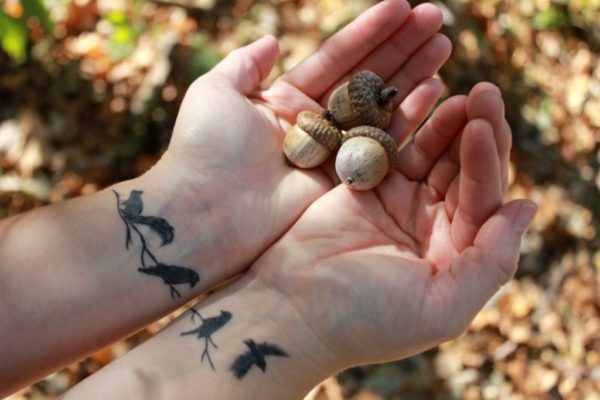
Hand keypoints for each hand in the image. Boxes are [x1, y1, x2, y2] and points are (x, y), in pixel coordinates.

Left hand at [153, 0, 450, 281]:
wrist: (206, 212)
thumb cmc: (206, 149)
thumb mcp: (215, 93)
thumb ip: (244, 64)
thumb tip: (271, 39)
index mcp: (285, 100)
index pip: (336, 58)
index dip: (369, 32)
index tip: (403, 6)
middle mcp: (314, 124)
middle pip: (365, 77)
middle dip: (401, 47)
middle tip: (437, 19)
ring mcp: (332, 153)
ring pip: (379, 106)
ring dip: (413, 75)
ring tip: (443, 45)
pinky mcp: (344, 180)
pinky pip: (382, 142)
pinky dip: (408, 116)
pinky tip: (435, 89)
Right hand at [249, 84, 536, 367]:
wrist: (290, 309)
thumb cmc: (363, 319)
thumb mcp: (441, 308)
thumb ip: (491, 263)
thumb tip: (527, 207)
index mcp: (453, 256)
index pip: (483, 200)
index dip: (487, 162)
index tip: (484, 126)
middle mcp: (431, 227)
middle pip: (464, 172)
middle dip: (478, 133)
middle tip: (486, 93)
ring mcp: (397, 204)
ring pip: (432, 155)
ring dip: (448, 124)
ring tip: (463, 94)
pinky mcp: (364, 187)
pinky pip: (392, 148)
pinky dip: (407, 124)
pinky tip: (423, 97)